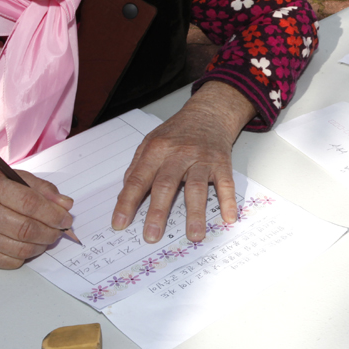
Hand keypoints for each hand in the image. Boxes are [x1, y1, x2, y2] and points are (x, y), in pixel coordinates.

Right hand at [0, 169, 73, 268]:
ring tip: (47, 237)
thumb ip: (40, 188)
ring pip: (21, 248)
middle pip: (26, 229)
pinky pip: (11, 261)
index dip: (53, 213)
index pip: (29, 203)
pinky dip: (26, 255)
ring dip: (42, 245)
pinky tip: (28, 244)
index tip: (67, 218)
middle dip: (51, 232)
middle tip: (60, 230)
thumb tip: (65, 204)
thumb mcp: (11, 177)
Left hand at [111, 81, 255, 242]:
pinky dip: (228, 201)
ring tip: (193, 235)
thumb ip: (138, 166)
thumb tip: (126, 194)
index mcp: (156, 150)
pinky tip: (228, 217)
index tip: (120, 224)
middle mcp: (178, 154)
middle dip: (158, 212)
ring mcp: (202, 159)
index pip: (138, 179)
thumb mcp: (151, 142)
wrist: (209, 112)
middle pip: (166, 185)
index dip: (127, 202)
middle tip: (151, 235)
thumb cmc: (177, 132)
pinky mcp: (222, 163)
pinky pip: (226, 184)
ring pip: (196, 187)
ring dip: (195, 213)